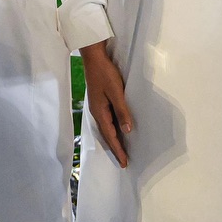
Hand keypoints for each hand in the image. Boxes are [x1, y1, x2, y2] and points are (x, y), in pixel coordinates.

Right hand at [80, 42, 132, 167]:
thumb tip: (127, 130)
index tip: (124, 163)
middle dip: (115, 148)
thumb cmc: (105, 74)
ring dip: (114, 139)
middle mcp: (97, 112)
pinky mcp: (100, 100)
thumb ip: (122, 111)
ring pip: (107, 127)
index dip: (118, 150)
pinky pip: (107, 120)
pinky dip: (113, 129)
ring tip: (122, 149)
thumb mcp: (116, 92)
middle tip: (124, 161)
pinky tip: (118, 128)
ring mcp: (98, 106)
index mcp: (100, 112)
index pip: (110, 136)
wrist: (94, 58)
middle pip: (107, 135)